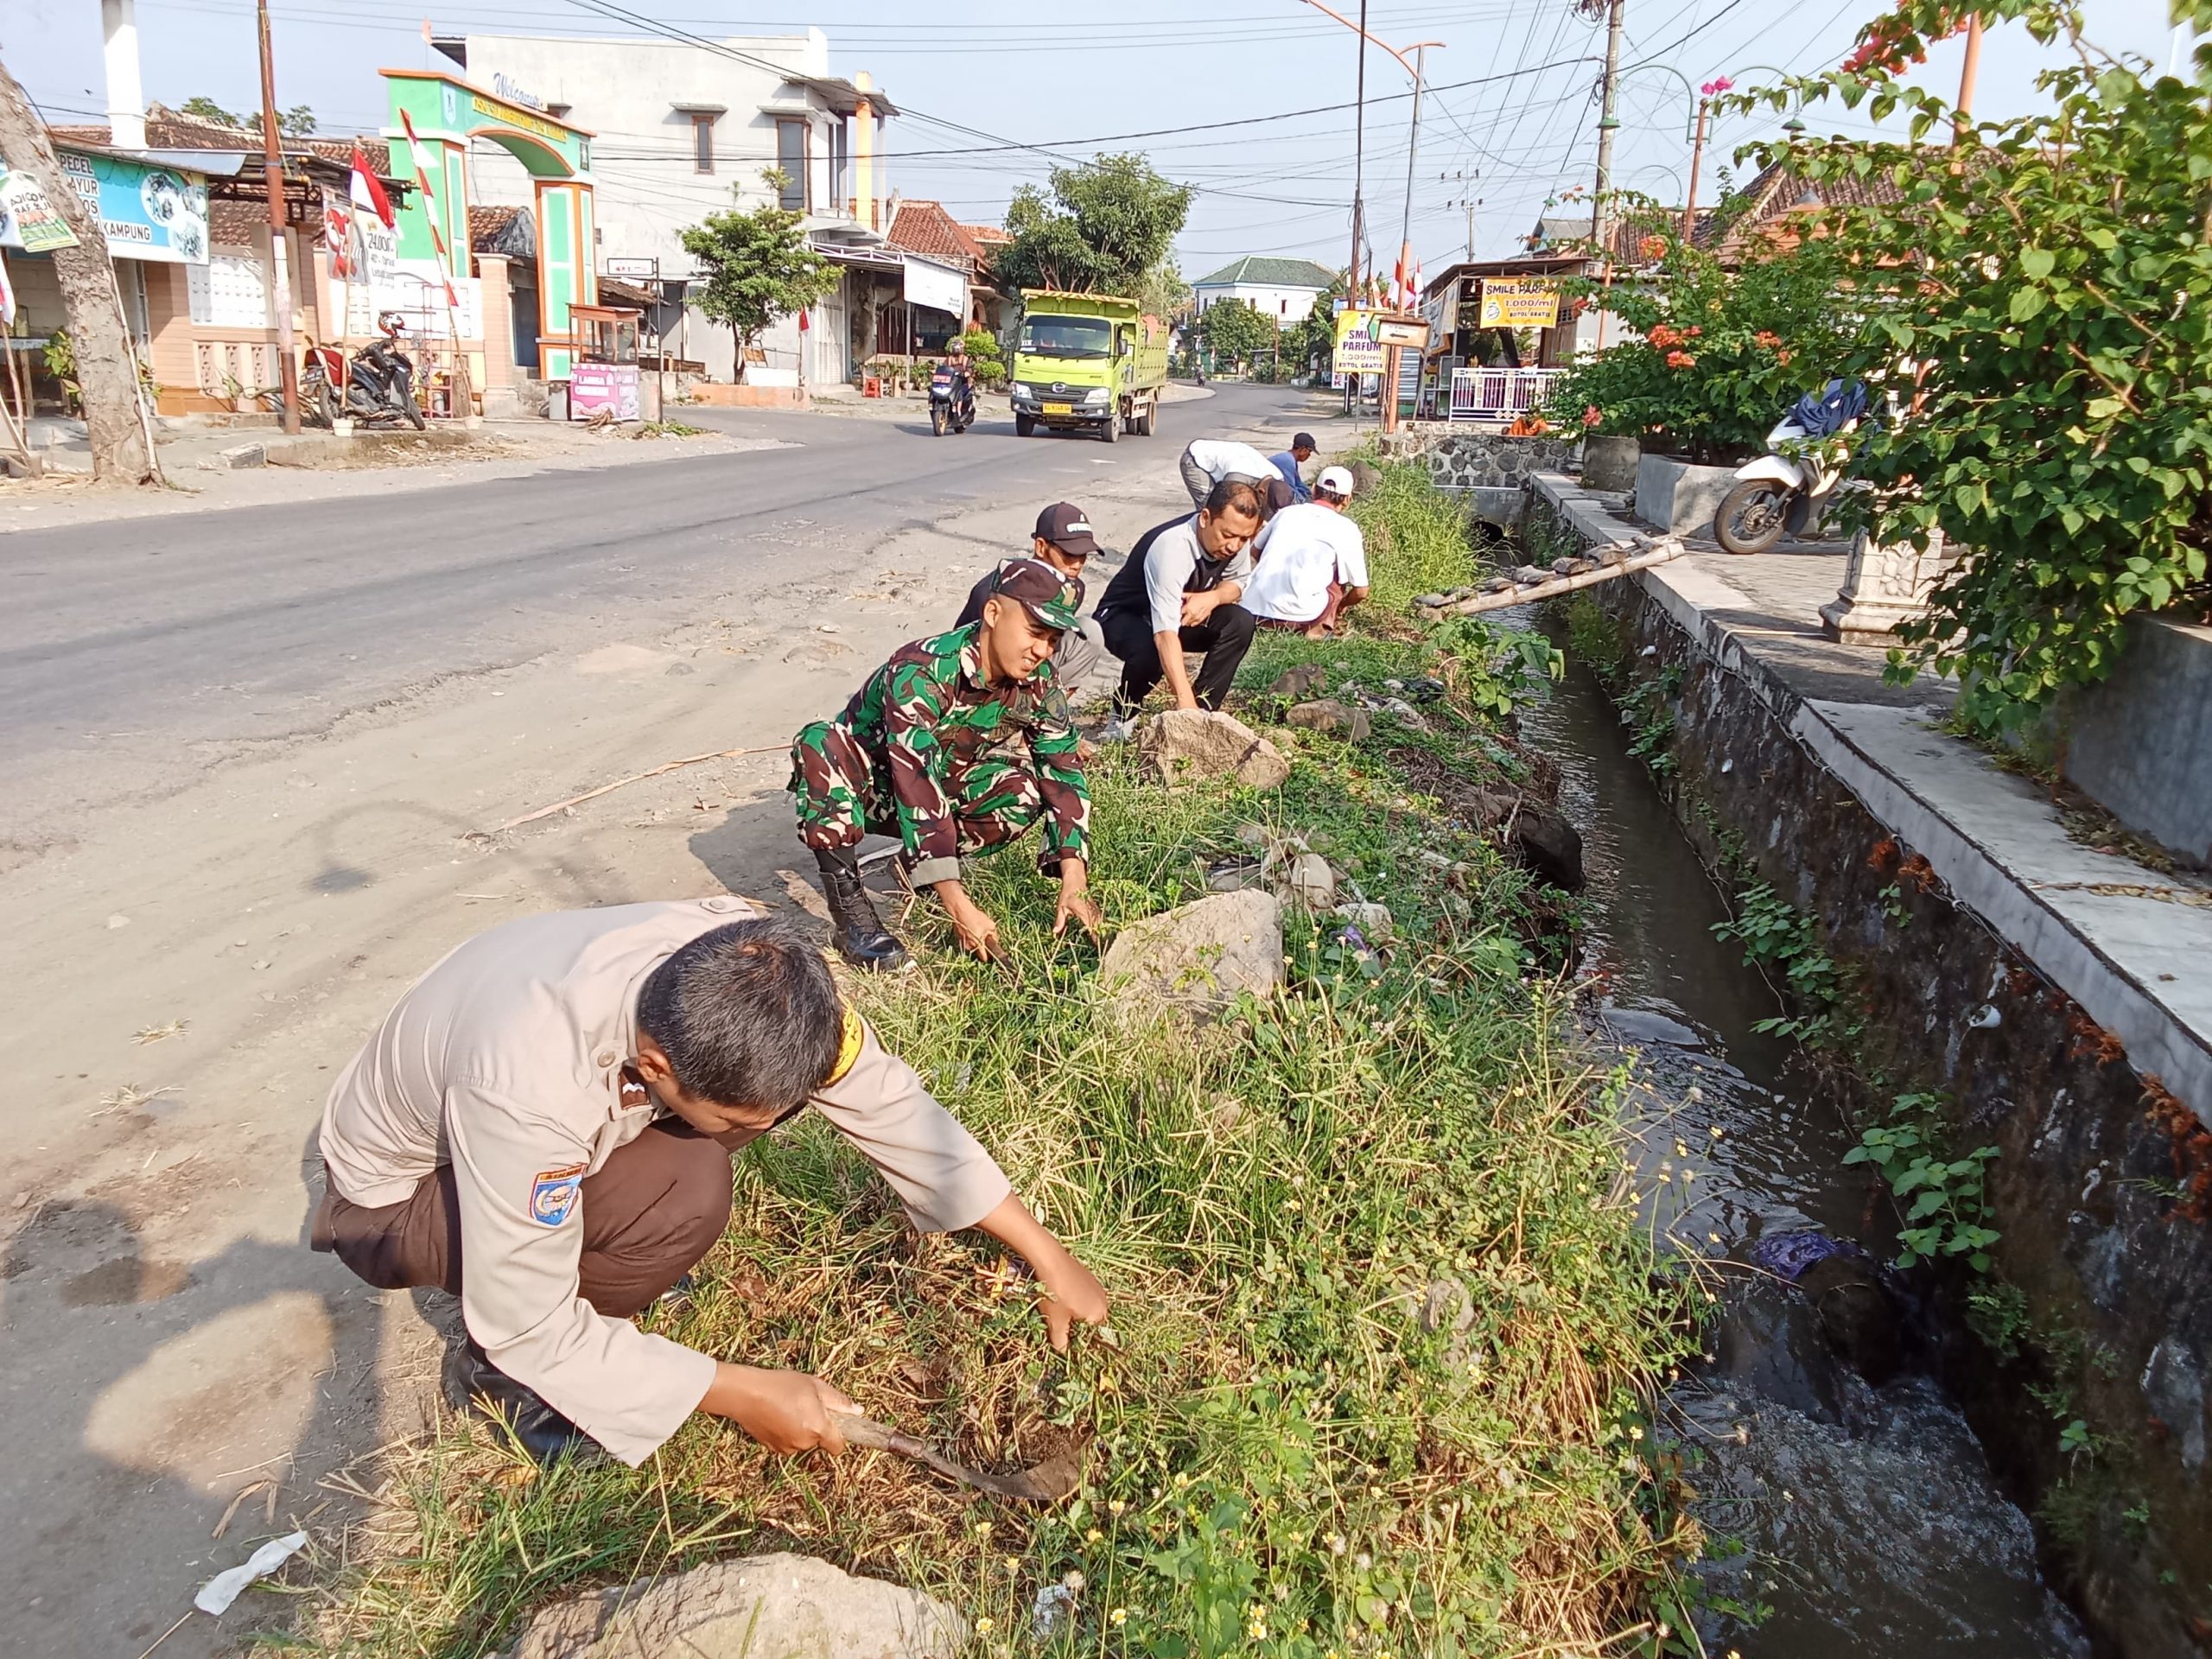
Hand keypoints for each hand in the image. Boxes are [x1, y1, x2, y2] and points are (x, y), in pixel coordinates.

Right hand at [701, 1364, 853, 1454]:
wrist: (745, 1393)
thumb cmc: (781, 1385)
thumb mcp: (814, 1385)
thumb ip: (838, 1401)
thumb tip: (858, 1411)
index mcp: (818, 1428)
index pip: (838, 1446)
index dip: (839, 1436)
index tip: (834, 1422)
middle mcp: (804, 1443)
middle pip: (818, 1440)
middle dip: (816, 1426)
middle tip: (805, 1404)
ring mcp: (786, 1448)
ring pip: (801, 1441)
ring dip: (799, 1428)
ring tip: (787, 1406)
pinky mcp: (770, 1447)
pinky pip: (786, 1441)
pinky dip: (785, 1431)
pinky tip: (776, 1414)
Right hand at [937, 882, 1001, 960]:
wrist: (961, 911)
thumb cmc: (976, 917)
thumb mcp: (990, 925)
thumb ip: (995, 936)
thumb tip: (996, 942)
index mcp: (978, 944)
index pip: (984, 958)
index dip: (988, 958)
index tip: (991, 955)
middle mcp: (969, 946)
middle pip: (978, 952)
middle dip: (981, 948)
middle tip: (984, 939)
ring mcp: (962, 943)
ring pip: (971, 947)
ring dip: (975, 943)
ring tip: (977, 932)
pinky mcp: (957, 939)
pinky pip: (966, 942)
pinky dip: (969, 939)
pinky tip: (970, 930)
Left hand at [1032, 1251, 1110, 1351]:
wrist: (1050, 1260)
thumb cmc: (1055, 1293)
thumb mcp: (1055, 1321)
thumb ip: (1060, 1340)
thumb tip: (1062, 1351)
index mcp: (1099, 1313)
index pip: (1092, 1335)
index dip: (1078, 1338)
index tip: (1064, 1338)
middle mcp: (1103, 1300)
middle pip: (1090, 1321)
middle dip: (1076, 1325)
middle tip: (1058, 1324)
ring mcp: (1096, 1287)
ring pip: (1086, 1307)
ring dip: (1074, 1311)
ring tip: (1057, 1310)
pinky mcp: (1088, 1276)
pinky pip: (1083, 1294)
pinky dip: (1073, 1299)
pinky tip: (1059, 1296)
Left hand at [1053, 861, 1101, 940]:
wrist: (1076, 882)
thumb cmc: (1067, 895)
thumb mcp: (1061, 907)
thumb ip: (1060, 920)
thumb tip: (1055, 932)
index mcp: (1084, 912)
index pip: (1092, 927)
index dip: (1095, 938)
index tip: (1097, 947)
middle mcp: (1092, 913)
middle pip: (1100, 928)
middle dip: (1102, 939)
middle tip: (1105, 951)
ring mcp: (1096, 911)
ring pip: (1102, 925)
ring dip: (1104, 934)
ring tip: (1107, 947)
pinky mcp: (1097, 911)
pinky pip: (1102, 922)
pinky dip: (1103, 929)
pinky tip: (1104, 937)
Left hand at [1180, 589, 1218, 627]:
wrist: (1212, 599)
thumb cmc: (1202, 597)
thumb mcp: (1190, 594)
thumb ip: (1183, 596)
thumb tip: (1178, 597)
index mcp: (1187, 608)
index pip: (1179, 613)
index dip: (1178, 611)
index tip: (1178, 610)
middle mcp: (1191, 614)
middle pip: (1182, 621)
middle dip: (1181, 619)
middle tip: (1181, 616)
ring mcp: (1196, 618)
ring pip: (1188, 623)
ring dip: (1186, 621)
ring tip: (1186, 618)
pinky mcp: (1200, 619)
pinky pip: (1194, 624)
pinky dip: (1191, 623)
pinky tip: (1191, 621)